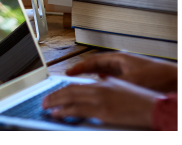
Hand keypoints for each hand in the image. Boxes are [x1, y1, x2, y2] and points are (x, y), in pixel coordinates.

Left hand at [42, 78, 160, 128]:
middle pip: (69, 90)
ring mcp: (99, 100)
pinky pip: (77, 110)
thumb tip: (98, 90)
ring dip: (54, 102)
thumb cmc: (140, 101)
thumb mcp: (120, 90)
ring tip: (46, 106)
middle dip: (54, 96)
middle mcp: (98, 89)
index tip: (53, 94)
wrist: (153, 107)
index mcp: (102, 84)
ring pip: (69, 98)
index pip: (76, 86)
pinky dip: (63, 111)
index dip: (62, 91)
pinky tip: (56, 113)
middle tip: (44, 101)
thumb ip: (107, 90)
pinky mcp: (102, 111)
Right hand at [66, 52, 177, 91]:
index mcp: (118, 58)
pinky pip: (112, 79)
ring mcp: (126, 69)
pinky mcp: (132, 77)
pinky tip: (103, 88)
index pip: (93, 61)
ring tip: (83, 83)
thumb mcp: (130, 80)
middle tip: (71, 77)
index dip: (79, 67)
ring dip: (94, 77)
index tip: (68, 72)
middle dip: (84, 71)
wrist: (174, 78)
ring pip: (104, 72)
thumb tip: (96, 88)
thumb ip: (111, 83)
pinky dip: (104, 82)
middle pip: (97, 65)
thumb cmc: (156, 75)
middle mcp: (121, 62)